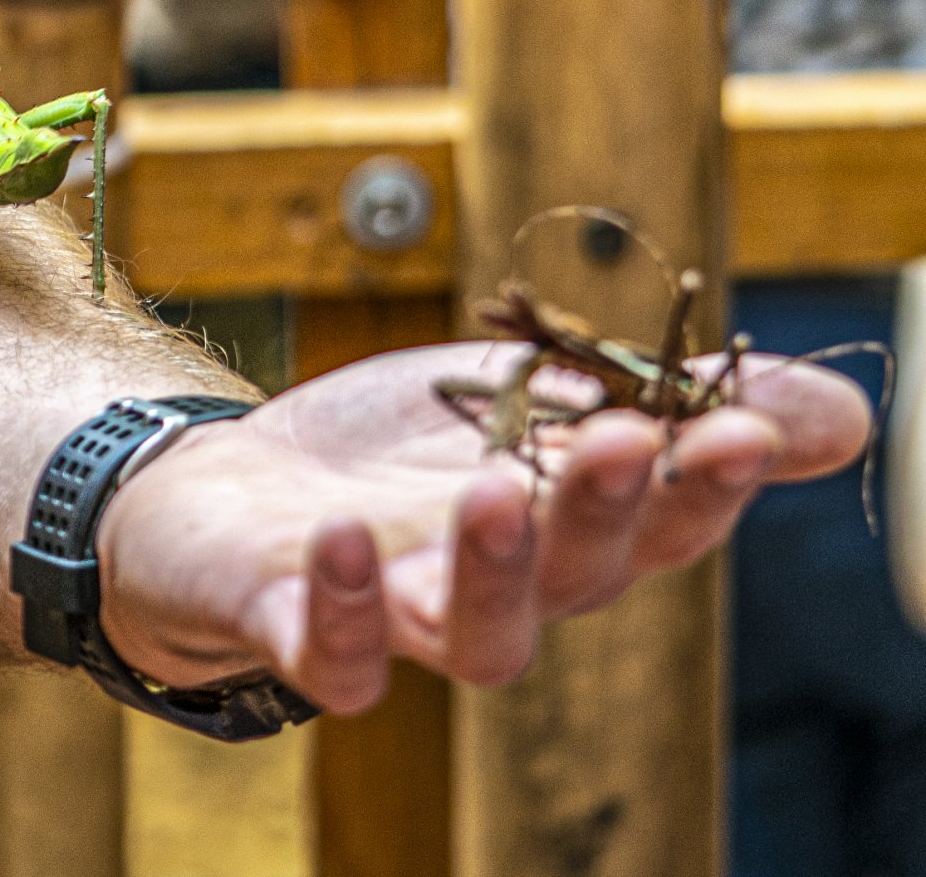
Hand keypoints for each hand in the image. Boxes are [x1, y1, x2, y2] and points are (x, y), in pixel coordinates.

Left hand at [95, 342, 870, 711]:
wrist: (222, 497)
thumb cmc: (387, 456)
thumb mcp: (517, 399)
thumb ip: (653, 403)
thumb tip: (829, 411)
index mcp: (554, 534)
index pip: (651, 525)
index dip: (700, 484)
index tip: (744, 424)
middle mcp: (492, 593)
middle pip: (576, 581)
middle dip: (608, 512)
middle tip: (626, 438)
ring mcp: (395, 620)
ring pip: (475, 638)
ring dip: (495, 569)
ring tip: (495, 491)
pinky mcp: (295, 625)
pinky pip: (330, 652)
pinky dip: (340, 607)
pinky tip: (341, 533)